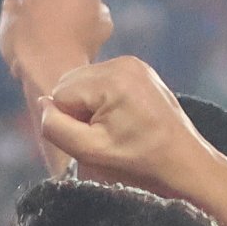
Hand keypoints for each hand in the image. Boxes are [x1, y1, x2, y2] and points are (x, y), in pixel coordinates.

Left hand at [0, 0, 114, 106]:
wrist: (52, 65)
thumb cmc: (83, 45)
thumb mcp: (104, 24)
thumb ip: (95, 7)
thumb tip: (85, 8)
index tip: (84, 16)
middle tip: (64, 23)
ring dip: (38, 6)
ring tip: (46, 35)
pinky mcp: (9, 4)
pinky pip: (16, 8)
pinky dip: (21, 18)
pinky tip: (30, 38)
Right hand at [37, 56, 207, 195]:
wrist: (184, 162)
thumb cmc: (139, 162)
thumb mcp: (91, 152)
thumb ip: (56, 128)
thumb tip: (42, 102)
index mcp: (112, 79)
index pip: (60, 94)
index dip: (70, 122)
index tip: (98, 139)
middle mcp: (123, 62)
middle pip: (70, 83)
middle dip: (79, 111)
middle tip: (107, 135)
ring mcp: (133, 63)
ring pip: (84, 82)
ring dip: (91, 106)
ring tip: (117, 128)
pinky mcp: (140, 69)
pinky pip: (103, 81)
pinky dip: (105, 100)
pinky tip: (124, 118)